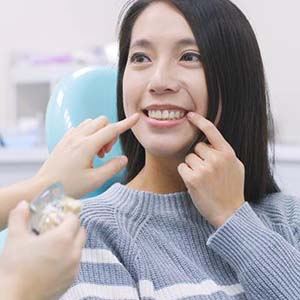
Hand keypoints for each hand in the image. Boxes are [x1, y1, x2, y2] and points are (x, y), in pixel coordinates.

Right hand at [0, 201, 85, 299]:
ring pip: (80, 248)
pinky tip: (55, 262)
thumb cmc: (15, 265)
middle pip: (81, 232)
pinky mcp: (72, 280)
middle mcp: (74, 251)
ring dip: (72, 243)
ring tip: (55, 246)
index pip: (74, 219)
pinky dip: (70, 258)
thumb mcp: (15, 237)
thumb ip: (20, 216)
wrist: (13, 297)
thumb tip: (23, 203)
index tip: (57, 218)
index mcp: (63, 238)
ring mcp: (75, 267)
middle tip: (57, 230)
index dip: (66, 216)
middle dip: (72, 228)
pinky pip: (76, 263)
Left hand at [35, 113, 139, 197]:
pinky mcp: (63, 140)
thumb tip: (124, 158)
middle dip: (110, 133)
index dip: (126, 124)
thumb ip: (112, 167)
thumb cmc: (68, 187)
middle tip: (106, 153)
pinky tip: (86, 150)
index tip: (136, 118)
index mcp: (86, 146)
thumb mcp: (95, 181)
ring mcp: (69, 137)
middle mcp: (77, 137)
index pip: (112, 130)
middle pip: (102, 122)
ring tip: (96, 152)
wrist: (43, 188)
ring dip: (99, 133)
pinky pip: (81, 128)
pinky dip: (89, 134)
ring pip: (91, 123)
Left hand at [177, 112, 244, 227]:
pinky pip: (182, 167)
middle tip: (207, 172)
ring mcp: (204, 168)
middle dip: (199, 157)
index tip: (190, 115)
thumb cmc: (232, 190)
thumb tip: (212, 141)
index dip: (199, 121)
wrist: (229, 213)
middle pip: (197, 147)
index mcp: (228, 153)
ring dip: (192, 167)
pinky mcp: (192, 179)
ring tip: (203, 179)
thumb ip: (225, 153)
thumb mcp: (236, 167)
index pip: (211, 131)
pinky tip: (195, 183)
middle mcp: (216, 158)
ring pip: (188, 158)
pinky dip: (185, 174)